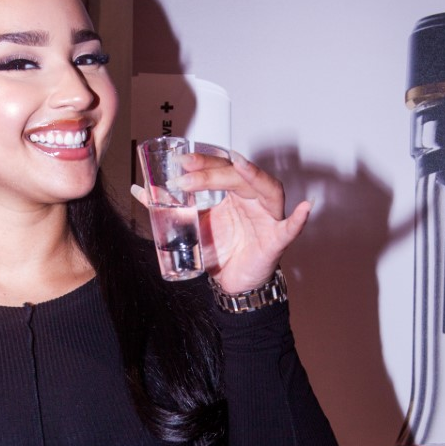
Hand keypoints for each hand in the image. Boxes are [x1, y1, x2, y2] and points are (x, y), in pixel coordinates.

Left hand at [133, 150, 310, 294]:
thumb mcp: (191, 224)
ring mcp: (268, 217)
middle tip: (187, 173)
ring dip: (253, 177)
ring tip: (242, 167)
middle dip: (213, 172)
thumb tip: (140, 190)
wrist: (234, 283)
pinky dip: (299, 219)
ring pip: (266, 189)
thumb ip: (170, 206)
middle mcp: (253, 198)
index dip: (203, 163)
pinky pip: (290, 228)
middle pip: (238, 176)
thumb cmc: (222, 249)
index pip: (220, 169)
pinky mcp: (276, 240)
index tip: (181, 162)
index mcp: (234, 192)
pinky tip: (305, 208)